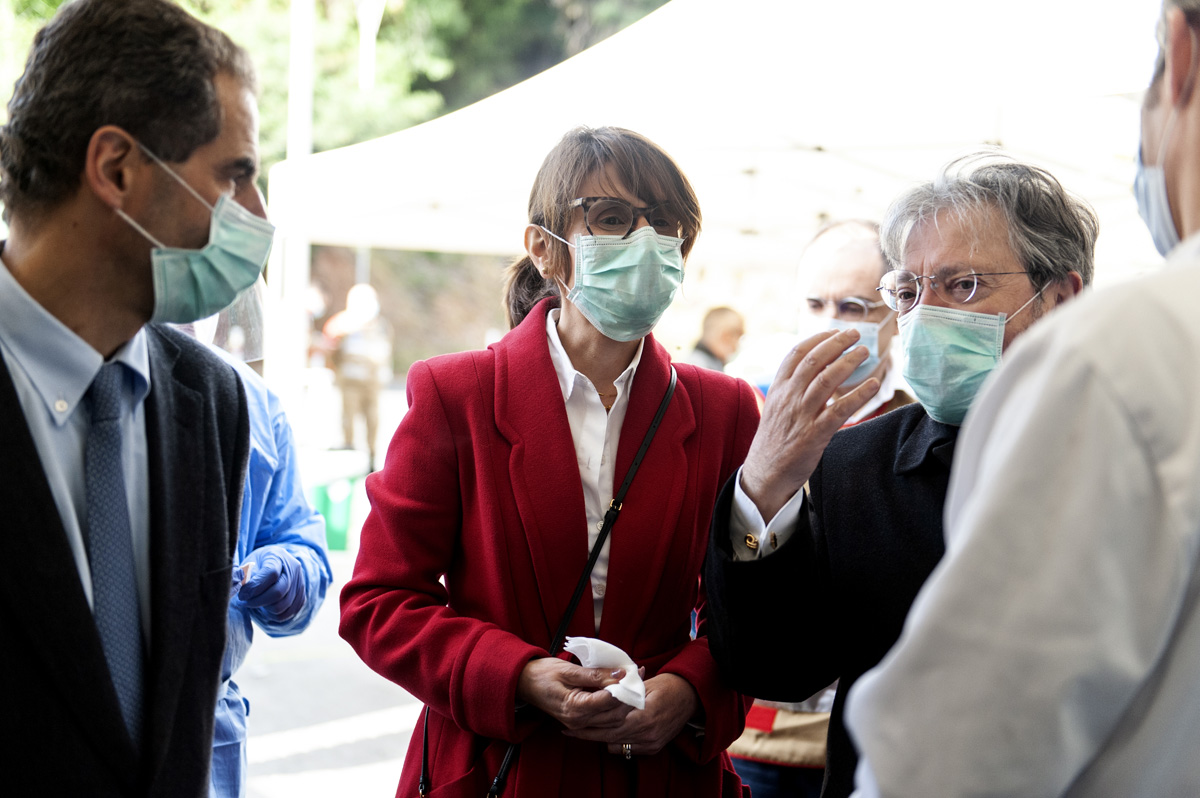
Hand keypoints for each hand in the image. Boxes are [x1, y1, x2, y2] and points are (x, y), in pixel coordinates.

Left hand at [236, 547, 305, 621]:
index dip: (255, 587)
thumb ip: (241, 574)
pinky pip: (288, 613)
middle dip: (258, 601)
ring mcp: (300, 583)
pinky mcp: (302, 596)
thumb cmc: (258, 564)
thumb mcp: (248, 563)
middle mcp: (293, 569)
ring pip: (283, 606)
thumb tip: (234, 586)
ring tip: (256, 603)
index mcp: (278, 556)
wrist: (277, 563)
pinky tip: (266, 608)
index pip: (271, 574)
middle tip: (246, 601)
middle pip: (279, 592)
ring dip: (265, 609)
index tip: (242, 595)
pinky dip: (275, 615)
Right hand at [517, 657, 630, 730]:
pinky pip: (604, 718)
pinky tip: (620, 691)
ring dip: (625, 702)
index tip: (634, 672)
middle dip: (629, 697)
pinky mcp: (580, 721)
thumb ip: (595, 674)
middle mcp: (578, 720)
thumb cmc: (542, 673)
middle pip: (615, 715)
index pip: (608, 701)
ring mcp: (579, 723)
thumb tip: (620, 673)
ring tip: (632, 681)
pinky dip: (615, 706)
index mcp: (574, 707)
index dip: (624, 687)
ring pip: (613, 720)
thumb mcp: (568, 670)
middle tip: (639, 675)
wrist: (523, 683)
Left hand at [564, 673, 698, 756]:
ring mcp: (650, 743)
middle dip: (587, 734)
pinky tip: (605, 734)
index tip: (571, 721)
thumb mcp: (644, 684)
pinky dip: (615, 742)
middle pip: (608, 736)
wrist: (691, 697)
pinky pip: (627, 750)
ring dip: (600, 738)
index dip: (587, 722)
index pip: (608, 722)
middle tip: (568, 730)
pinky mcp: (653, 748)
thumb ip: (623, 693)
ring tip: (584, 730)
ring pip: (616, 745)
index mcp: (643, 715)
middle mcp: (646, 733)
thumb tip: (602, 694)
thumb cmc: (667, 685)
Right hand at [741, 329, 880, 519]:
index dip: (817, 339)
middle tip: (855, 334)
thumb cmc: (774, 440)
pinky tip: (873, 385)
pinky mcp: (814, 435)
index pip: (796, 354)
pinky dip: (858, 395)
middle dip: (836, 343)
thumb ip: (792, 388)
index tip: (834, 331)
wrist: (764, 474)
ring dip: (848, 362)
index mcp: (778, 390)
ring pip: (826, 380)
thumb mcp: (776, 408)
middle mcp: (788, 398)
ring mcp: (801, 416)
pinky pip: (839, 410)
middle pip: (814, 361)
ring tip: (865, 352)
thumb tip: (815, 369)